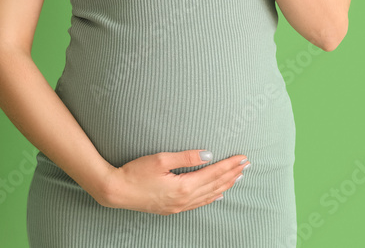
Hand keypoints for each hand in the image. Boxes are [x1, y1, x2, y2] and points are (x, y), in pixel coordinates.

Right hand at [97, 149, 247, 214]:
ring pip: (209, 195)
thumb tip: (207, 155)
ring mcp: (179, 206)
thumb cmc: (136, 172)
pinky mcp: (172, 208)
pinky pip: (198, 203)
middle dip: (232, 174)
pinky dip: (211, 197)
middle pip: (215, 185)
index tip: (243, 158)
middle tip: (247, 165)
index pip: (213, 173)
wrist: (117, 191)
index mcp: (184, 186)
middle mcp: (184, 199)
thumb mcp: (161, 159)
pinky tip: (218, 194)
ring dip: (225, 185)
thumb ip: (186, 157)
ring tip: (238, 177)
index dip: (229, 165)